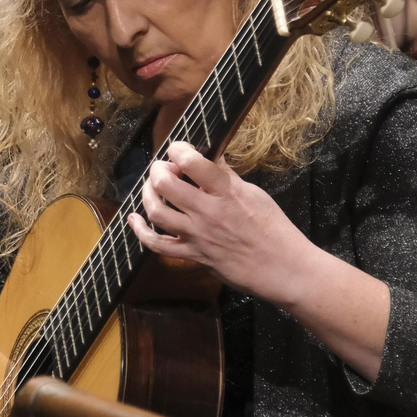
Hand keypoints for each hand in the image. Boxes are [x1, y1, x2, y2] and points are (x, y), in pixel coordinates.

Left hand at [126, 141, 312, 304]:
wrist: (282, 267)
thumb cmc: (273, 229)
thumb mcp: (254, 193)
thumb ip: (227, 176)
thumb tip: (209, 157)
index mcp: (226, 192)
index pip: (192, 162)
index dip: (178, 149)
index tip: (178, 148)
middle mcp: (207, 211)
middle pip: (166, 184)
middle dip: (158, 170)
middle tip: (163, 168)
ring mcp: (197, 235)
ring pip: (156, 212)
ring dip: (147, 195)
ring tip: (152, 188)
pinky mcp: (193, 255)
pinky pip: (157, 245)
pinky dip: (140, 231)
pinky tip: (134, 219)